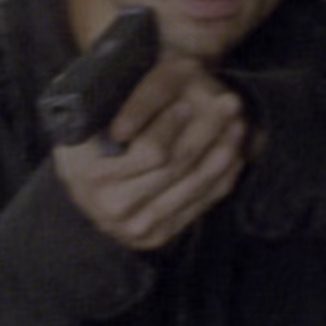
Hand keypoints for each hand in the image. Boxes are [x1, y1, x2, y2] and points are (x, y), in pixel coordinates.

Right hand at [53, 51, 248, 250]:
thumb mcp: (94, 116)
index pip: (151, 152)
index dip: (174, 126)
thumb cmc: (92, 135)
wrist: (85, 177)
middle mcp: (113, 209)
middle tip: (231, 102)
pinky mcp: (157, 237)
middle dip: (208, 131)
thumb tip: (168, 88)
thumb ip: (127, 107)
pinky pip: (199, 205)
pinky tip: (235, 154)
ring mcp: (137, 228)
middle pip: (177, 168)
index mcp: (92, 177)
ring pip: (194, 186)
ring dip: (223, 152)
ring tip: (239, 123)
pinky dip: (221, 178)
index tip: (189, 101)